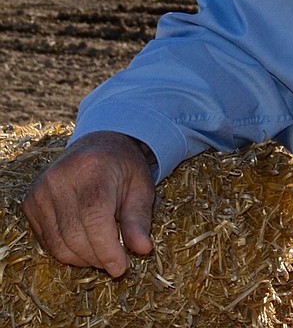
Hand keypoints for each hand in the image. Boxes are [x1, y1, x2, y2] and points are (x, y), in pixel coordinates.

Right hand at [21, 130, 155, 277]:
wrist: (98, 145)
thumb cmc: (123, 167)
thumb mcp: (141, 186)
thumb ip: (139, 218)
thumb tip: (143, 249)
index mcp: (92, 169)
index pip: (94, 219)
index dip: (107, 249)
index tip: (121, 268)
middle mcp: (60, 178)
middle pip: (74, 236)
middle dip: (97, 257)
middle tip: (117, 262)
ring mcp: (40, 191)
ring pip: (58, 244)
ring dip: (83, 258)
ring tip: (104, 253)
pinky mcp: (30, 203)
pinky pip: (47, 242)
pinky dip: (68, 251)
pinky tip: (86, 245)